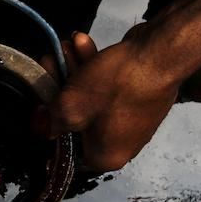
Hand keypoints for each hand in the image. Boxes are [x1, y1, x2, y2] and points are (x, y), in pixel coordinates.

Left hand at [37, 29, 180, 172]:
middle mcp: (122, 144)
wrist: (161, 54)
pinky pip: (109, 87)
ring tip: (66, 46)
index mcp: (106, 157)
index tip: (39, 104)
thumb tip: (40, 127)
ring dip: (76, 71)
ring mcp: (133, 120)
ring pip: (92, 97)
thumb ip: (50, 120)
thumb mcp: (70, 106)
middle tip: (50, 62)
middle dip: (61, 86)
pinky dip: (96, 68)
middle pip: (78, 118)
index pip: (67, 150)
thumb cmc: (114, 87)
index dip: (50, 126)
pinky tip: (83, 44)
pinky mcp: (140, 97)